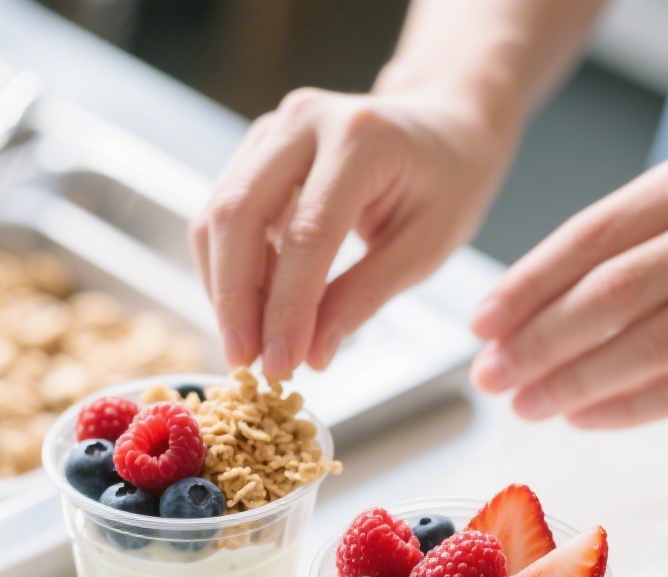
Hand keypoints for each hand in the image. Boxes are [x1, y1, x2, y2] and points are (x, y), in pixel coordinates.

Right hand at [191, 87, 511, 378]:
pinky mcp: (257, 149)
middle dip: (235, 299)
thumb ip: (365, 297)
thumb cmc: (447, 183)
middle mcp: (306, 121)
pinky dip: (229, 269)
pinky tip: (251, 310)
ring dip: (225, 288)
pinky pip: (223, 213)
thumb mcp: (425, 248)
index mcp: (361, 140)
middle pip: (240, 214)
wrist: (443, 124)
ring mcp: (274, 130)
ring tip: (249, 345)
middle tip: (245, 362)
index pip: (308, 233)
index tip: (280, 363)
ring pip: (219, 214)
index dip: (286, 307)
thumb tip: (312, 354)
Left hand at [470, 159, 667, 427]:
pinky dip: (628, 406)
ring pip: (648, 341)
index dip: (527, 285)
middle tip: (489, 376)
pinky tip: (580, 418)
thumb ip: (612, 252)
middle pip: (612, 291)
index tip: (479, 324)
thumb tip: (513, 320)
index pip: (592, 237)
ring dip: (575, 381)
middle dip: (539, 341)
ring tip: (525, 405)